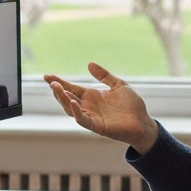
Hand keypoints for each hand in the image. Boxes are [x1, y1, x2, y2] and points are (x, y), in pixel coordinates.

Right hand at [43, 62, 158, 154]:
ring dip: (63, 99)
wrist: (143, 122)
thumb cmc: (132, 105)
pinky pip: (83, 119)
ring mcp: (91, 116)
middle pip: (67, 98)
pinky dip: (76, 112)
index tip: (47, 76)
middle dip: (58, 90)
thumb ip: (104, 76)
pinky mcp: (97, 126)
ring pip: (71, 109)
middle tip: (51, 82)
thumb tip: (89, 64)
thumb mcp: (118, 85)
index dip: (59, 82)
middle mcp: (89, 106)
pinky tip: (72, 102)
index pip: (71, 88)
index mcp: (92, 96)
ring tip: (57, 88)